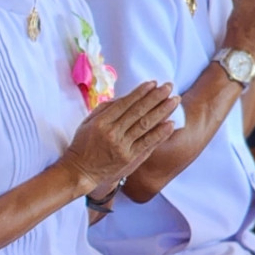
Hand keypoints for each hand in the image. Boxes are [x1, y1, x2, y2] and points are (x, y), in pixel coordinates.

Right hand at [61, 81, 178, 194]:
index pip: (125, 103)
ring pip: (146, 125)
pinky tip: (171, 123)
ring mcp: (122, 146)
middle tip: (169, 86)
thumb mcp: (87, 123)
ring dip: (162, 111)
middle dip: (156, 97)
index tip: (153, 83)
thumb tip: (124, 97)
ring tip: (175, 100)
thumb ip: (104, 109)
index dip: (141, 92)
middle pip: (138, 111)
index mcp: (101, 122)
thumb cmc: (82, 145)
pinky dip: (160, 133)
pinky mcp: (129, 158)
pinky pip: (148, 143)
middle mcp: (112, 133)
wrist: (80, 172)